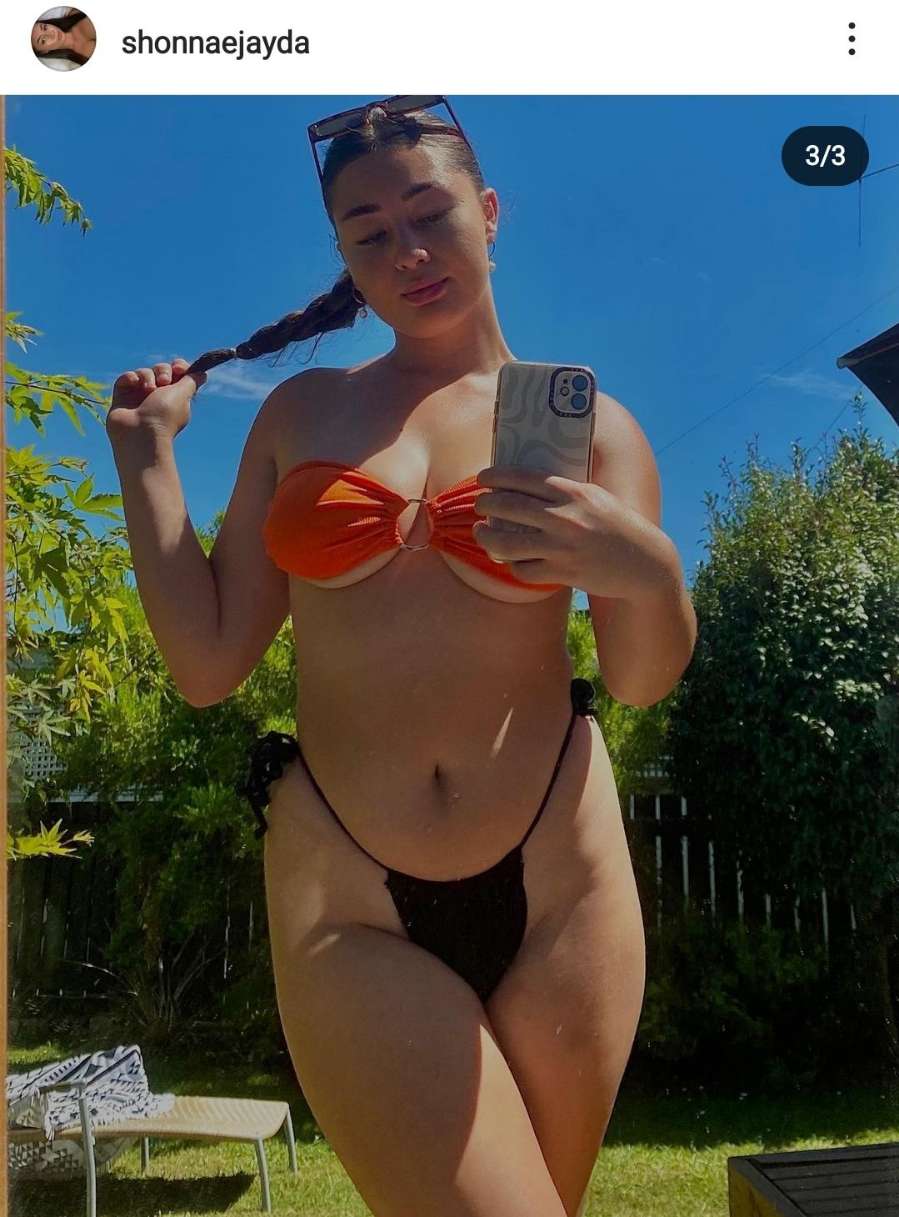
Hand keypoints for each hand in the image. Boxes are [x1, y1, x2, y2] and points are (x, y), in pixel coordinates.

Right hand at [106, 357, 206, 441]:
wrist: (140, 434)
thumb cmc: (164, 416)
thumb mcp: (183, 395)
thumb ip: (192, 381)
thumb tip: (202, 373)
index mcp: (175, 397)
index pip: (178, 373)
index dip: (179, 366)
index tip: (179, 368)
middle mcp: (158, 396)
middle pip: (161, 369)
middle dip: (163, 371)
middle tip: (163, 382)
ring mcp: (139, 396)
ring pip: (144, 372)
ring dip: (147, 376)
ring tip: (148, 389)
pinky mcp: (122, 396)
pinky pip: (127, 377)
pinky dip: (131, 377)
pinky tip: (134, 384)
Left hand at [473, 465, 674, 598]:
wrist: (644, 562)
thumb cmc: (617, 526)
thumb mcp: (595, 497)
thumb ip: (565, 491)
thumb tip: (526, 484)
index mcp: (573, 492)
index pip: (523, 478)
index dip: (496, 477)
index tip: (482, 478)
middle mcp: (565, 517)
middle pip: (508, 507)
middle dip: (485, 504)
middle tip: (479, 505)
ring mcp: (562, 547)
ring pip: (506, 543)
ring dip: (487, 537)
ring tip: (482, 533)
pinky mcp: (563, 573)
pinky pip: (523, 570)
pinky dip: (513, 565)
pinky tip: (512, 560)